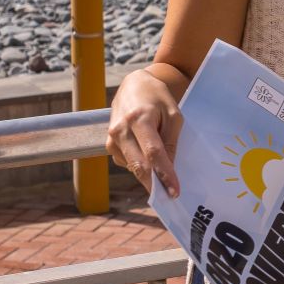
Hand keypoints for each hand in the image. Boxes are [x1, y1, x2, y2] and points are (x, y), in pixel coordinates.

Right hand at [107, 68, 183, 195]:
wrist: (133, 85)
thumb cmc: (158, 98)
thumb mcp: (173, 115)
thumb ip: (170, 141)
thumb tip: (169, 167)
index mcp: (139, 118)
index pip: (153, 153)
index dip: (165, 174)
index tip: (175, 191)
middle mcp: (121, 129)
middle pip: (138, 164)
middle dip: (154, 184)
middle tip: (169, 198)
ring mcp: (112, 137)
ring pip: (132, 166)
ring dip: (147, 176)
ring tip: (164, 182)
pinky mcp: (108, 143)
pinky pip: (126, 161)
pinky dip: (139, 165)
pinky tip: (149, 161)